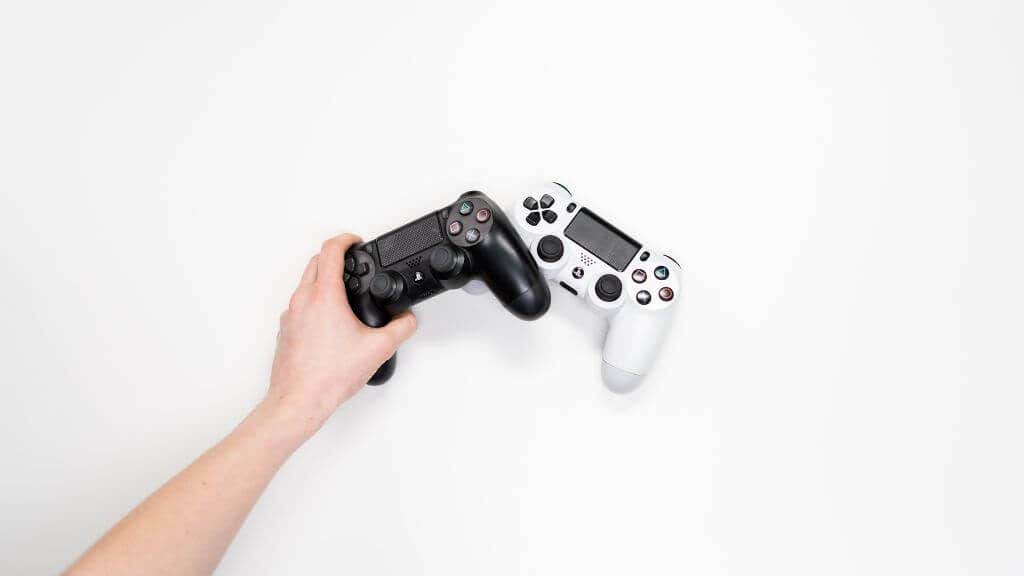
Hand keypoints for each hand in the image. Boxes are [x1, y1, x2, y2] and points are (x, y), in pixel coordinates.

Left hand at [268, 233, 416, 435]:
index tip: (355, 242)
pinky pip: (299, 305)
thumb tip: (407, 320)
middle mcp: (302, 300)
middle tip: (351, 263)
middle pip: (315, 262)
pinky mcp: (285, 330)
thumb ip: (400, 329)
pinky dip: (313, 302)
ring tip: (343, 292)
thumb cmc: (328, 377)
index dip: (346, 240)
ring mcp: (290, 315)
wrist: (299, 400)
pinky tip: (329, 320)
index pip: (331, 251)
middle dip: (334, 257)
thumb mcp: (378, 350)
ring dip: (323, 279)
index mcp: (324, 296)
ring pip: (305, 283)